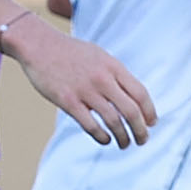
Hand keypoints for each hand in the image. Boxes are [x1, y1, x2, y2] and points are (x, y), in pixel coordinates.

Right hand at [9, 19, 155, 145]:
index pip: (140, 94)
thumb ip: (115, 74)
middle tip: (142, 140)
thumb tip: (131, 96)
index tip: (151, 123)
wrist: (39, 45)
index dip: (150, 112)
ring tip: (124, 144)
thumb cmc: (70, 52)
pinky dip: (102, 137)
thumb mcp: (99, 55)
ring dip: (123, 138)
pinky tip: (105, 140)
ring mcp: (85, 91)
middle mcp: (102, 79)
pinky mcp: (68, 101)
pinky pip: (90, 126)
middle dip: (141, 130)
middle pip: (131, 111)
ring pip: (113, 121)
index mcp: (113, 66)